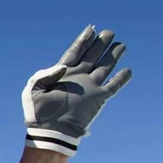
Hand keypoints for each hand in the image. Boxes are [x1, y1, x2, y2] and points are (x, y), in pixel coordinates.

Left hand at [22, 26, 132, 156]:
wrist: (48, 132)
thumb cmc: (37, 113)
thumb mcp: (33, 89)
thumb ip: (46, 74)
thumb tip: (64, 66)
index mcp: (62, 74)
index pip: (75, 52)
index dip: (83, 41)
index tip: (90, 29)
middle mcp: (78, 78)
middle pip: (92, 56)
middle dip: (100, 44)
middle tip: (109, 32)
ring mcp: (89, 87)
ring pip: (104, 67)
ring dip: (112, 56)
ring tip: (121, 45)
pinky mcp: (97, 99)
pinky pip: (113, 87)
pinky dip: (121, 79)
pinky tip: (128, 70)